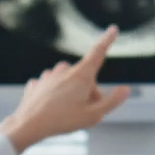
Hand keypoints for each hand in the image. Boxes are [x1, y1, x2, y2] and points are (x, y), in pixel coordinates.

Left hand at [0, 25, 130, 153]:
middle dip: (88, 92)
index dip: (107, 41)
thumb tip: (125, 89)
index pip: (98, 53)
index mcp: (81, 76)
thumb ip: (112, 101)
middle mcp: (64, 70)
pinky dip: (54, 96)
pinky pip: (52, 87)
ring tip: (66, 112)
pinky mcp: (37, 83)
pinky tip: (51, 109)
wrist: (28, 125)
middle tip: (85, 112)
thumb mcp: (94, 116)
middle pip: (84, 76)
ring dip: (71, 93)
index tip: (112, 29)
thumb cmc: (62, 121)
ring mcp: (49, 75)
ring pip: (67, 81)